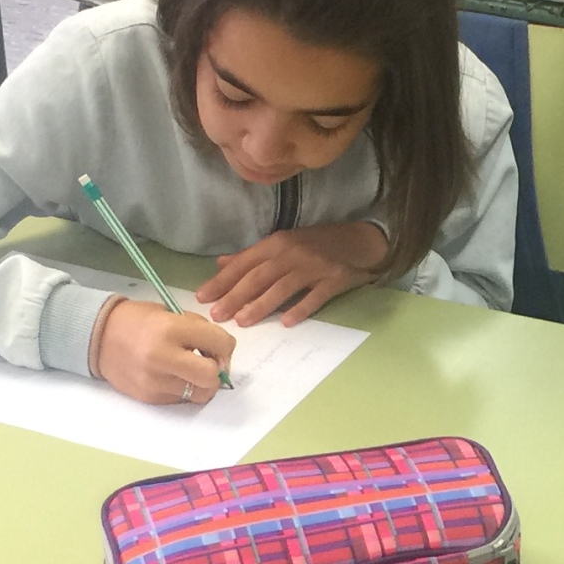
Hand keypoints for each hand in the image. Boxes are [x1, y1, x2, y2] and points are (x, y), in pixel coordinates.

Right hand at [93, 300, 236, 405]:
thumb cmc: (139, 321)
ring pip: (199, 394)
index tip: (218, 346)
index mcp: (170, 329)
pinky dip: (183, 388)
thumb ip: (199, 330)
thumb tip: (222, 353)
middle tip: (209, 363)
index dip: (225, 346)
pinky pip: (180, 399)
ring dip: (201, 383)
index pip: (220, 344)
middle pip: (211, 377)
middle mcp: (162, 358)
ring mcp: (155, 381)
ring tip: (190, 371)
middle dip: (217, 370)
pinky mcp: (149, 398)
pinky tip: (171, 375)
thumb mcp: (170, 313)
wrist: (98, 337)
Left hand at [198, 222, 387, 326]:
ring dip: (261, 304)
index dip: (222, 280)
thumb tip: (221, 264)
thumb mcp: (283, 244)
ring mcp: (314, 266)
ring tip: (242, 321)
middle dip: (235, 295)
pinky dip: (302, 308)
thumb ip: (253, 256)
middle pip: (259, 276)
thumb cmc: (318, 244)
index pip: (244, 263)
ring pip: (283, 286)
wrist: (361, 241)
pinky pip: (315, 295)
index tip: (202, 297)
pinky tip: (287, 322)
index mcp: (277, 243)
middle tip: (217, 315)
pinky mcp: (334, 279)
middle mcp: (292, 253)